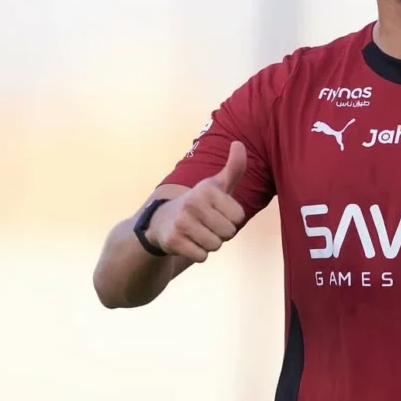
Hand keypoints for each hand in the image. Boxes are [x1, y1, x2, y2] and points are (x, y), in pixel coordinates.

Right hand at [147, 142, 247, 261]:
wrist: (161, 221)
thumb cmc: (199, 203)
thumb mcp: (217, 184)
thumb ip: (234, 168)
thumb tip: (239, 143)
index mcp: (207, 189)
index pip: (239, 217)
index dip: (231, 219)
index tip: (218, 212)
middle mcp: (193, 202)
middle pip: (229, 233)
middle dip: (221, 233)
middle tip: (207, 224)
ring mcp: (181, 222)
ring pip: (216, 245)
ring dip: (209, 243)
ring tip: (197, 232)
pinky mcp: (172, 241)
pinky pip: (201, 256)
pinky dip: (198, 253)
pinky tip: (188, 242)